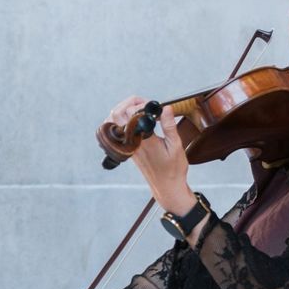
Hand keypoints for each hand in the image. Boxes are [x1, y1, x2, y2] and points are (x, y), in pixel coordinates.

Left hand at [108, 95, 193, 214]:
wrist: (166, 187)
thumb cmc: (173, 169)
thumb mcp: (175, 145)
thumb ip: (169, 125)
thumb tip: (166, 108)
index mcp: (142, 140)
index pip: (131, 114)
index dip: (142, 104)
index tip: (155, 107)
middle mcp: (131, 142)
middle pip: (117, 113)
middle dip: (130, 102)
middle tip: (146, 104)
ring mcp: (127, 145)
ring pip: (114, 121)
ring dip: (124, 110)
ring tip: (140, 109)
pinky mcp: (128, 148)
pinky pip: (117, 130)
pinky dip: (123, 120)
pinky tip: (136, 120)